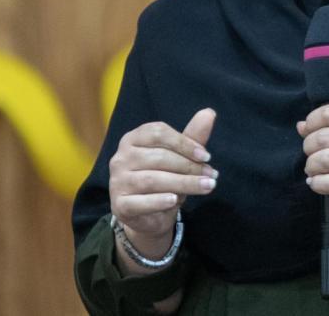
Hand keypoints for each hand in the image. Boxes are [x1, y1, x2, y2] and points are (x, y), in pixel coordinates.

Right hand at [108, 108, 217, 257]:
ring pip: (153, 180)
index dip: (185, 143)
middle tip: (211, 175)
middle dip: (189, 166)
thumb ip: (192, 136)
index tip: (206, 156)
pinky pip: (140, 202)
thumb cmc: (165, 179)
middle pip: (159, 157)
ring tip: (207, 187)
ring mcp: (117, 181)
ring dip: (184, 183)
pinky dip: (159, 201)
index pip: (158, 133)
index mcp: (133, 139)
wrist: (149, 216)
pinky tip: (175, 200)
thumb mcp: (180, 157)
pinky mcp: (119, 205)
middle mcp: (120, 157)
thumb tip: (209, 112)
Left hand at [297, 102, 328, 237]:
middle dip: (308, 146)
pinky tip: (317, 183)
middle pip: (322, 137)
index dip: (311, 121)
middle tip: (310, 153)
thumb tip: (302, 125)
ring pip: (322, 160)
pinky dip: (316, 184)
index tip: (307, 130)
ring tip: (313, 169)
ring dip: (310, 166)